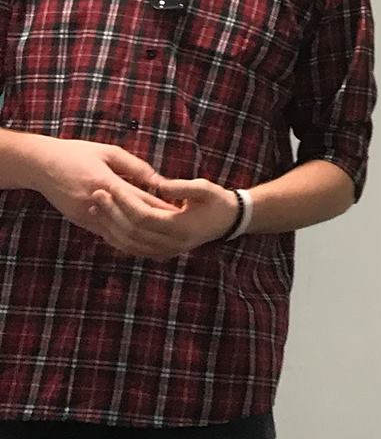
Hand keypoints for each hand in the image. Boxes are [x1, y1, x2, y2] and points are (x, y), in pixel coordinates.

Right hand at [32, 138, 169, 233]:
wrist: (40, 165)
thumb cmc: (77, 153)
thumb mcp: (108, 152)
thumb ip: (136, 166)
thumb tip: (159, 180)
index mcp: (107, 182)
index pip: (141, 200)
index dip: (163, 208)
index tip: (182, 213)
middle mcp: (97, 202)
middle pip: (133, 220)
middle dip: (157, 225)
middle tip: (180, 230)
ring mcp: (86, 214)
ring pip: (120, 233)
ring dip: (142, 236)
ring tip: (165, 238)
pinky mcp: (80, 221)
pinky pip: (106, 234)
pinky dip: (124, 238)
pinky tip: (141, 240)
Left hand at [88, 176, 236, 259]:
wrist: (227, 221)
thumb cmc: (216, 200)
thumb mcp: (204, 188)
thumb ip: (180, 186)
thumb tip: (158, 184)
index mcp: (181, 228)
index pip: (143, 216)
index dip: (124, 201)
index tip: (111, 185)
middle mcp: (171, 244)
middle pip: (131, 231)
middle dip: (111, 212)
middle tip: (96, 194)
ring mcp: (165, 252)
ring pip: (127, 243)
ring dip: (109, 226)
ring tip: (95, 208)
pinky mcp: (160, 253)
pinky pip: (132, 249)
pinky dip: (116, 237)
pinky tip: (105, 223)